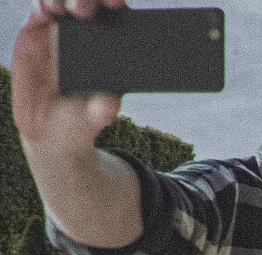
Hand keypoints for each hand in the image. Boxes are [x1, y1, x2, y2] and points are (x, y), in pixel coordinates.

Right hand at [11, 0, 127, 150]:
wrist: (50, 126)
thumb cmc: (82, 117)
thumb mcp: (95, 117)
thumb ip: (102, 110)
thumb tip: (110, 105)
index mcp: (111, 46)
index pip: (118, 17)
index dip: (117, 5)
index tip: (117, 4)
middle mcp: (87, 32)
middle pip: (89, 4)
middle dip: (87, 0)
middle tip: (82, 10)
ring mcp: (60, 30)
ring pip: (61, 3)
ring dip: (60, 0)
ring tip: (59, 9)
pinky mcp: (35, 32)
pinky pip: (39, 12)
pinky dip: (40, 7)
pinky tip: (43, 11)